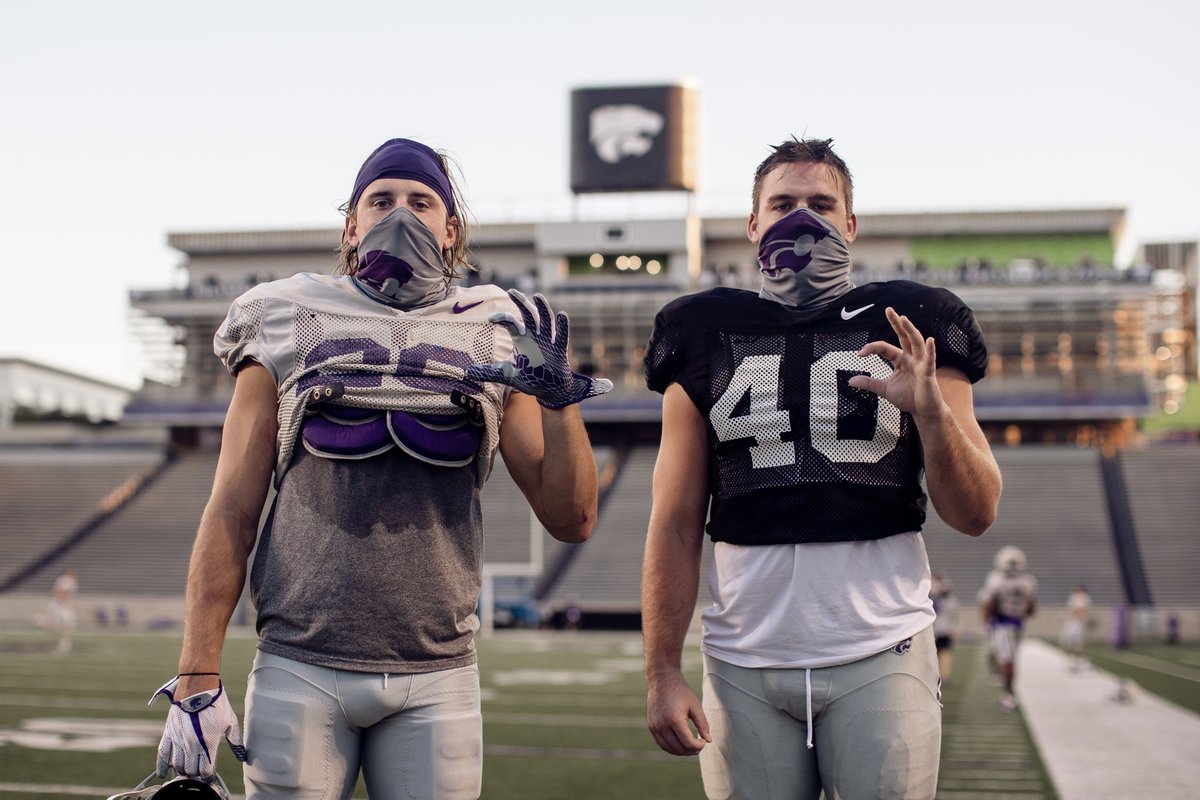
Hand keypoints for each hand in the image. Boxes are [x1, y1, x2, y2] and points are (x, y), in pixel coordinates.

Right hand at [150, 676, 246, 778]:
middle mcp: (192, 744)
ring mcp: (178, 740)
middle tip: (200, 770)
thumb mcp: (230, 722)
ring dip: (183, 770)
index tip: (210, 775)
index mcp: (209, 743)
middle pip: (191, 771)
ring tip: (189, 768)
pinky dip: (162, 766)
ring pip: (178, 766)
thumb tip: (242, 755)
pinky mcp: (169, 733)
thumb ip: (236, 741)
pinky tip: (165, 773)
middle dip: (196, 773)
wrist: (198, 687)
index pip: (206, 771)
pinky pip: (162, 755)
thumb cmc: (216, 704)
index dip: (209, 776)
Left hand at [466, 289, 612, 408]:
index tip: (491, 319)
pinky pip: (562, 337)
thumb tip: (468, 372)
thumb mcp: (506, 374)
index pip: (511, 323)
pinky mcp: (559, 351)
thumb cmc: (529, 376)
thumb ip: (488, 372)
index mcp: (522, 338)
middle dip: (521, 302)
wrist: (549, 389)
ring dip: (543, 308)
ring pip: (546, 320)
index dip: (502, 318)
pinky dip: (562, 326)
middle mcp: (534, 336)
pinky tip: (562, 315)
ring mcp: (548, 341)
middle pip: (529, 314)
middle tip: (512, 291)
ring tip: (537, 296)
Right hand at [646, 672, 710, 755]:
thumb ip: (703, 724)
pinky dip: (671, 747)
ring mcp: (655, 727)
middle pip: (679, 748)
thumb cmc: (681, 692)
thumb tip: (709, 740)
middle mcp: (662, 726)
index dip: (699, 746)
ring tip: (690, 746)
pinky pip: (661, 744)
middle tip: (699, 745)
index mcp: (674, 720)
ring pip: (669, 749)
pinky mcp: (651, 727)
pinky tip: (680, 743)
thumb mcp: (695, 706)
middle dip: (691, 750)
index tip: (704, 741)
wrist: (662, 680)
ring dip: (681, 751)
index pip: (688, 743)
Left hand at [848, 307, 946, 420]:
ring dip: (910, 330)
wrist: (923, 411)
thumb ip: (869, 383)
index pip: (884, 348)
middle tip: (888, 309)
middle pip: (904, 336)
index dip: (871, 348)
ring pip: (916, 343)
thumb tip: (850, 380)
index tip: (859, 354)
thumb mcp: (884, 390)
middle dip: (897, 323)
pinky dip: (931, 350)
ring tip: (903, 319)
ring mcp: (921, 364)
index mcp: (900, 360)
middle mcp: (911, 358)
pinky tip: (930, 340)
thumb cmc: (908, 398)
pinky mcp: (929, 373)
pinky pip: (930, 360)